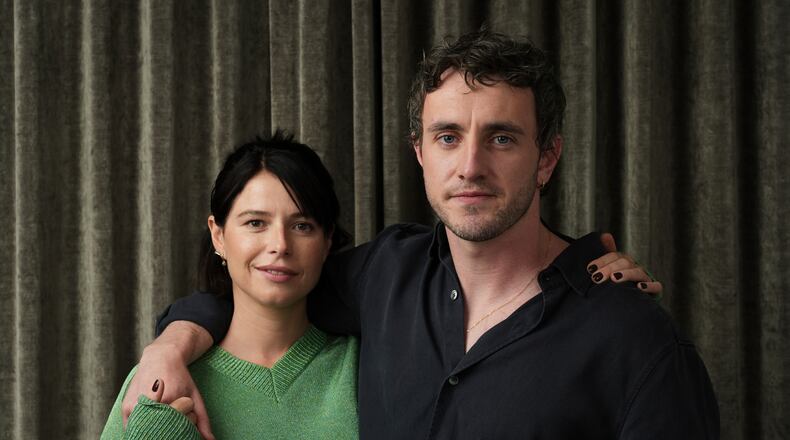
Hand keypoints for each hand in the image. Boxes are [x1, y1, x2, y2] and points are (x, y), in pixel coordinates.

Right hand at [122, 322, 214, 439]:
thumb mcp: (194, 395)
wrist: (160, 358)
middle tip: (172, 421)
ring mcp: (135, 406)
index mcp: (169, 400)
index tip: (185, 423)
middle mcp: (149, 403)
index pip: (178, 428)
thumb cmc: (179, 378)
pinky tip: (150, 424)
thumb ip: (202, 419)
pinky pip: (132, 429)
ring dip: (153, 430)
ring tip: (161, 420)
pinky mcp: (125, 408)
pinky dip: (140, 430)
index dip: (183, 427)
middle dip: (168, 431)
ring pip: (144, 432)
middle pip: (161, 432)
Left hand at [586, 233, 662, 295]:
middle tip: (597, 277)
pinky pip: (656, 286)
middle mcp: (634, 267)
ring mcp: (645, 278)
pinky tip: (639, 287)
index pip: (613, 256)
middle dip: (609, 268)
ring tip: (615, 278)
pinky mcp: (655, 290)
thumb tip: (605, 235)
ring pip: (638, 272)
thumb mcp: (608, 270)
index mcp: (623, 261)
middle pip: (624, 262)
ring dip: (626, 274)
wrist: (629, 301)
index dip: (602, 261)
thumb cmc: (617, 284)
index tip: (590, 269)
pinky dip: (649, 286)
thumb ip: (605, 253)